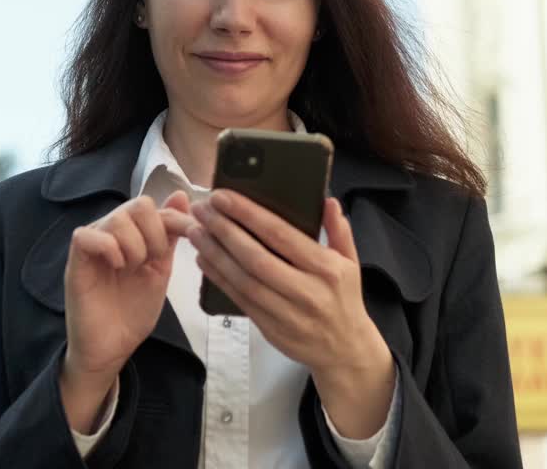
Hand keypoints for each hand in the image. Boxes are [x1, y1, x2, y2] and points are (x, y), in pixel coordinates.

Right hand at [60, 192, 193, 430]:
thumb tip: (181, 196)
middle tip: (151, 262)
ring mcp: (92, 244)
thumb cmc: (132, 312)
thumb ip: (169, 235)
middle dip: (155, 234)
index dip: (177, 219)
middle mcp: (110, 232)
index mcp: (131, 234)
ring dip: (135, 247)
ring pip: (118, 218)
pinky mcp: (76, 261)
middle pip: (139, 205)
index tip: (193, 234)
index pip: (155, 208)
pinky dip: (110, 249)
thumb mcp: (160, 270)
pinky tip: (117, 268)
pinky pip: (88, 235)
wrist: (112, 348)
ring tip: (132, 270)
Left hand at [188, 191, 395, 437]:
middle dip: (224, 231)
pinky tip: (204, 259)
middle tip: (202, 210)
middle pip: (256, 257)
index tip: (224, 196)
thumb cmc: (344, 299)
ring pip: (243, 280)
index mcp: (325, 268)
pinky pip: (240, 300)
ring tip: (196, 231)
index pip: (281, 235)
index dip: (249, 214)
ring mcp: (287, 313)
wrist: (345, 350)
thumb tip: (327, 201)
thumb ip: (339, 231)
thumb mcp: (350, 262)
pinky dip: (219, 278)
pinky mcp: (270, 329)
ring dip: (215, 254)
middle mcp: (306, 291)